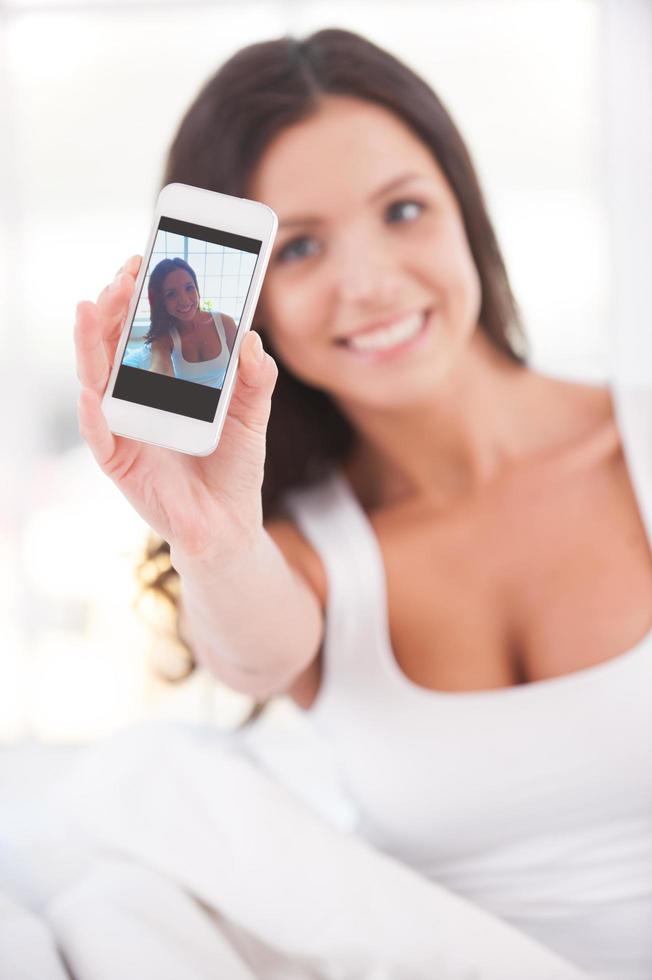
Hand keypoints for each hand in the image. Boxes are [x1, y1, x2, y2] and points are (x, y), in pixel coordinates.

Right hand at [74, 256, 277, 559]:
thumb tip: (251, 336)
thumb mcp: (253, 414)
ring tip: (93, 305)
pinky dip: (93, 412)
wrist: (230, 524)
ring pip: (97, 379)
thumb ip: (256, 376)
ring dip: (91, 342)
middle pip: (114, 344)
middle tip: (125, 273)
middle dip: (115, 306)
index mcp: (163, 380)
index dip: (138, 296)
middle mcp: (136, 398)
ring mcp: (124, 427)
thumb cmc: (235, 467)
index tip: (143, 260)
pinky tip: (91, 389)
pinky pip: (100, 435)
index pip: (141, 329)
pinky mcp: (120, 462)